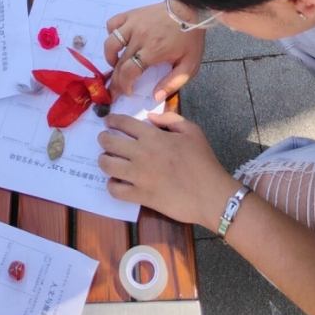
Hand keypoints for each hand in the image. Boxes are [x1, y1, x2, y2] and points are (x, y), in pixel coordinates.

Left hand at [97, 111, 237, 228]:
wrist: (211, 195)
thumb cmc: (203, 161)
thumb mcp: (192, 131)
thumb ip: (170, 119)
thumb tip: (150, 118)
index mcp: (153, 136)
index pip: (123, 123)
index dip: (112, 120)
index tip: (108, 122)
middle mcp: (141, 153)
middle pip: (110, 143)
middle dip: (103, 139)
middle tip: (104, 140)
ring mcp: (139, 176)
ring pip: (108, 165)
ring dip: (103, 161)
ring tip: (106, 160)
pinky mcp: (141, 196)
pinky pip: (116, 191)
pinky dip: (112, 186)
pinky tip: (115, 183)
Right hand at [103, 3, 204, 100]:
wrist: (190, 10)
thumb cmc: (190, 38)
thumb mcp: (190, 65)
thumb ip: (173, 82)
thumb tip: (156, 96)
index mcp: (153, 51)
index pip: (129, 72)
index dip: (124, 85)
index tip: (127, 92)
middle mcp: (139, 37)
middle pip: (119, 62)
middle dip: (115, 80)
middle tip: (114, 89)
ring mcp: (133, 24)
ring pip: (110, 43)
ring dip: (109, 57)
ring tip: (116, 64)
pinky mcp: (131, 14)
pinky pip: (112, 24)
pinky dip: (111, 34)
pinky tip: (120, 42)